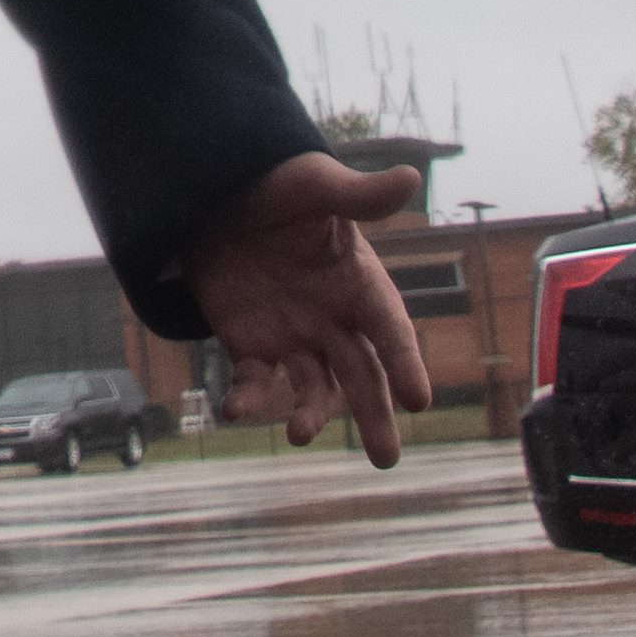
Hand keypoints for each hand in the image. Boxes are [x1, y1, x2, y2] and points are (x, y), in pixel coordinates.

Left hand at [179, 151, 440, 465]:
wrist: (216, 193)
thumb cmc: (276, 184)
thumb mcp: (314, 185)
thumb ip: (358, 195)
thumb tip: (412, 177)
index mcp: (358, 282)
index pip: (389, 328)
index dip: (405, 361)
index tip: (419, 399)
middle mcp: (333, 318)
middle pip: (363, 374)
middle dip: (375, 415)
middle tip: (387, 458)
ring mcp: (293, 335)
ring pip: (314, 388)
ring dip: (311, 414)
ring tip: (300, 435)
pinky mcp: (250, 345)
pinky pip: (255, 382)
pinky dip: (249, 400)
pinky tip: (234, 411)